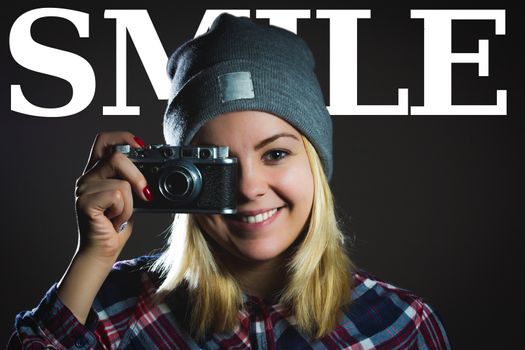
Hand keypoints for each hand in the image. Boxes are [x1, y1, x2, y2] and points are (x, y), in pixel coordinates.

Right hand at [74, 131, 151, 261]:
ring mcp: (83, 189)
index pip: (105, 140)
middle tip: (145, 194)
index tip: (142, 146)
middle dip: (138, 176)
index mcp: (97, 171)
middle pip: (117, 156)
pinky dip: (124, 211)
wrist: (102, 251)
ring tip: (120, 215)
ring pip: (122, 182)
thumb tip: (154, 167)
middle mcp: (87, 177)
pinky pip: (118, 196)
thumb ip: (134, 180)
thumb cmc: (116, 225)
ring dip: (130, 204)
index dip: (124, 137)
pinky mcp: (84, 203)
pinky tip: (113, 220)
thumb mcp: (130, 197)